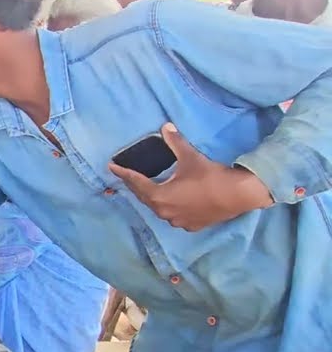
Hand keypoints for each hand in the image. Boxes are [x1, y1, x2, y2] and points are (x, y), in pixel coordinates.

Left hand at [108, 123, 272, 231]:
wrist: (239, 195)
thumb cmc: (210, 176)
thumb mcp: (190, 157)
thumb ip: (175, 142)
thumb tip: (166, 126)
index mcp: (159, 196)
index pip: (135, 182)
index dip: (123, 173)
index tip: (111, 167)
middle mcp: (164, 212)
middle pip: (144, 196)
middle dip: (135, 185)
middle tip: (127, 175)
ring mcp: (177, 221)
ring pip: (158, 208)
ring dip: (152, 198)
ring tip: (148, 188)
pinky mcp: (191, 225)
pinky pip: (173, 216)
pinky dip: (169, 207)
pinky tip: (171, 202)